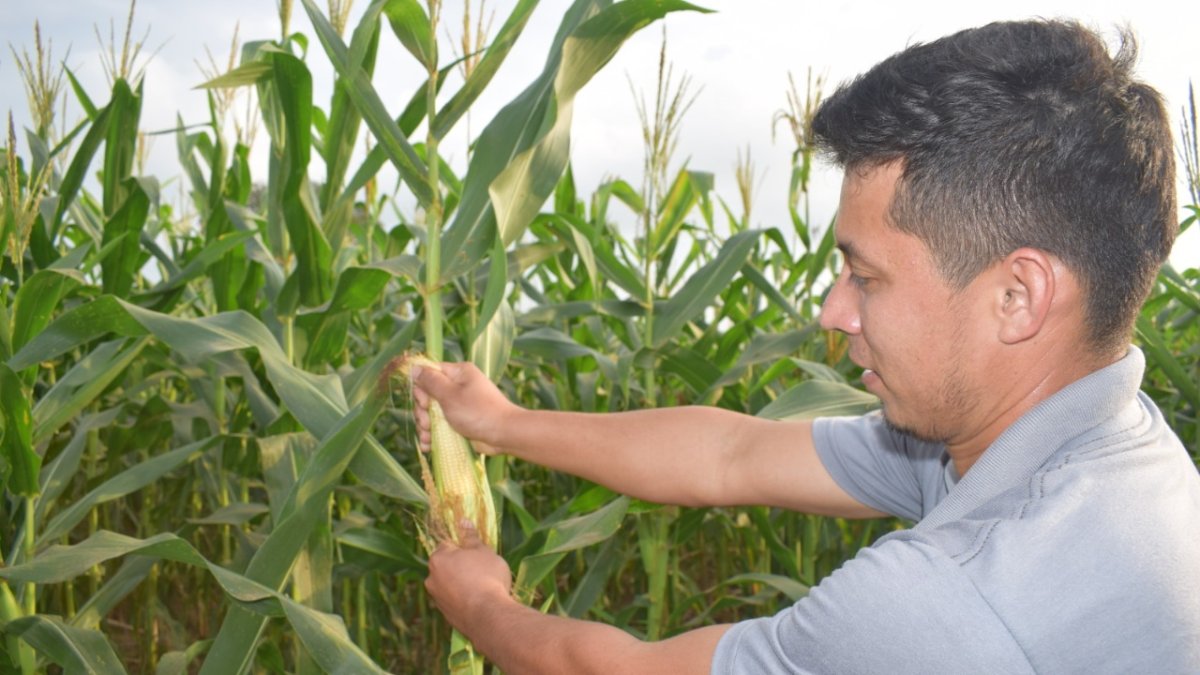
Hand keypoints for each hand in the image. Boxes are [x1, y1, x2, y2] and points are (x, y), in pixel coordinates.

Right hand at [410, 360, 520, 454]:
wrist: (503, 434)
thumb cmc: (477, 412)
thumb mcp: (450, 395)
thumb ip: (430, 382)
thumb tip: (414, 368)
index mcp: (458, 374)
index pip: (429, 374)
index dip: (422, 390)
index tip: (425, 403)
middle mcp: (458, 387)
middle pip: (427, 396)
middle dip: (423, 413)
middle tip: (427, 424)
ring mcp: (459, 406)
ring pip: (431, 414)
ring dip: (425, 427)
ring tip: (428, 439)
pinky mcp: (460, 422)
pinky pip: (440, 426)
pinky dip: (433, 435)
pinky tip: (428, 446)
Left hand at [425, 520, 514, 634]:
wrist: (488, 615)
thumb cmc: (487, 577)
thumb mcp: (483, 551)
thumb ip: (470, 537)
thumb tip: (462, 521)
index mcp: (438, 558)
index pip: (447, 544)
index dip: (463, 546)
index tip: (477, 552)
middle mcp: (431, 578)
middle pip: (446, 565)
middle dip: (461, 565)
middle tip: (482, 568)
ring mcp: (437, 598)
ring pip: (449, 583)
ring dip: (461, 582)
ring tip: (483, 586)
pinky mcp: (445, 615)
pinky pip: (454, 600)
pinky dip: (463, 598)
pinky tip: (479, 600)